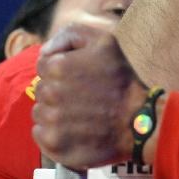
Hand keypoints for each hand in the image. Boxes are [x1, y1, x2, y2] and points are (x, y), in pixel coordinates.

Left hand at [32, 26, 146, 168]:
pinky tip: (73, 130)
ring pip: (40, 112)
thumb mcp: (105, 42)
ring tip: (80, 115)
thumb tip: (44, 51)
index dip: (60, 71)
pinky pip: (40, 134)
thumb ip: (71, 34)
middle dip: (58, 92)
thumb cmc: (122, 80)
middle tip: (82, 98)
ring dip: (54, 112)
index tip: (79, 79)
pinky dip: (52, 132)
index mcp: (58, 66)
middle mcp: (51, 92)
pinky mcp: (54, 143)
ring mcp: (52, 120)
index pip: (43, 67)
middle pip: (41, 90)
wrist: (139, 121)